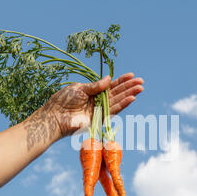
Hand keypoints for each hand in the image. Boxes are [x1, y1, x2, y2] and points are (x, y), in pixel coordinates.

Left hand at [22, 73, 143, 149]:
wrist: (55, 117)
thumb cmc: (63, 101)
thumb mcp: (79, 88)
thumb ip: (95, 86)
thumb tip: (109, 79)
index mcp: (92, 92)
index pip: (110, 85)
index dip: (121, 81)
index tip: (132, 75)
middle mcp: (97, 101)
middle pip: (117, 93)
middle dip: (129, 87)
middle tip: (141, 82)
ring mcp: (99, 110)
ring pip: (118, 101)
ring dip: (129, 95)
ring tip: (140, 88)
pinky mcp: (99, 119)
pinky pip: (113, 111)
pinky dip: (123, 105)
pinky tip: (131, 98)